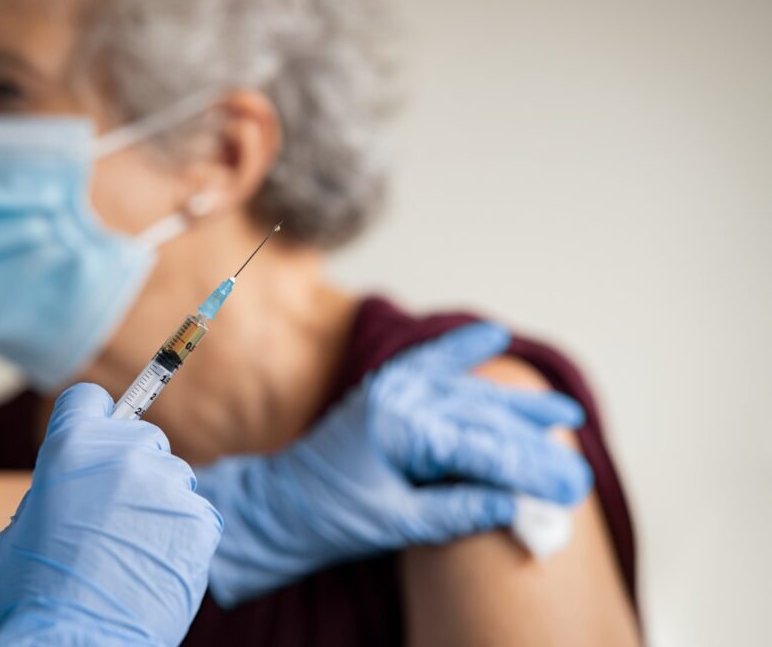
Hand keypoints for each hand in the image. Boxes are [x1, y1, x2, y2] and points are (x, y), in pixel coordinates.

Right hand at [0, 384, 222, 645]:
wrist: (81, 639)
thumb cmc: (39, 590)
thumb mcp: (23, 525)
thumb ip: (56, 486)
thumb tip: (77, 480)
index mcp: (70, 447)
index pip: (89, 400)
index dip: (91, 418)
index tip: (98, 434)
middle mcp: (123, 454)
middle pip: (142, 438)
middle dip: (132, 466)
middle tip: (114, 512)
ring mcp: (166, 484)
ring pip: (172, 476)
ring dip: (159, 502)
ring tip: (134, 549)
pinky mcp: (199, 517)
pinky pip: (195, 512)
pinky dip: (182, 534)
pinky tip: (156, 563)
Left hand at [197, 322, 591, 606]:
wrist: (279, 504)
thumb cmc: (330, 517)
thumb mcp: (396, 523)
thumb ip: (458, 511)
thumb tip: (517, 506)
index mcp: (402, 428)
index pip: (483, 447)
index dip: (531, 468)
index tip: (572, 486)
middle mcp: (401, 396)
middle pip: (484, 416)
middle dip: (534, 444)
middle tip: (578, 470)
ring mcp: (393, 386)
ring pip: (468, 392)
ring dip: (515, 405)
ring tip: (564, 413)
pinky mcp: (387, 388)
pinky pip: (432, 362)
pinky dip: (462, 350)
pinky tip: (491, 335)